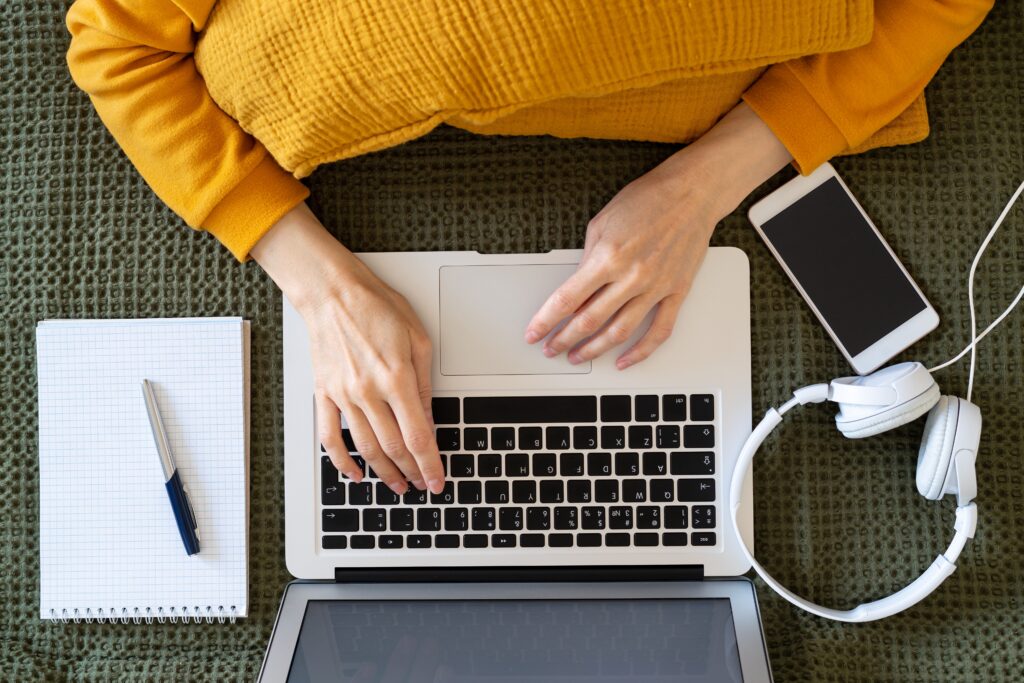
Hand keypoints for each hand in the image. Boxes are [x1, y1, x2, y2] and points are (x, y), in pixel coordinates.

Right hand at [252, 204, 443, 494]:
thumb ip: (425, 385)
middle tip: (422, 485)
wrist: (332, 294)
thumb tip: (428, 419)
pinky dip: (341, 461)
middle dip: (411, 472)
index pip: (417, 436)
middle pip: (394, 447)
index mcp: (396, 378)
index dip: (429, 464)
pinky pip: (330, 436)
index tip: (436, 480)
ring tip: (397, 485)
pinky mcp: (324, 394)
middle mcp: (368, 391)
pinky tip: (354, 473)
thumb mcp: (418, 339)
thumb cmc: (376, 308)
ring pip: (365, 448)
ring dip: (383, 472)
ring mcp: (343, 395)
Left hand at [525, 102, 791, 367]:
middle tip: (551, 349)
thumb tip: (578, 286)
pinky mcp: (676, 292)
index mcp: (608, 257)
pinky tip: (624, 360)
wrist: (692, 193)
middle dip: (564, 340)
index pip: (566, 300)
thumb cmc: (648, 199)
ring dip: (594, 350)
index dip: (546, 322)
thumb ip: (588, 258)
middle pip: (588, 321)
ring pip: (619, 332)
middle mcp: (631, 276)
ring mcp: (655, 287)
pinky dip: (640, 352)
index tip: (534, 333)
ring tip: (578, 356)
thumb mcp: (602, 222)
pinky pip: (659, 331)